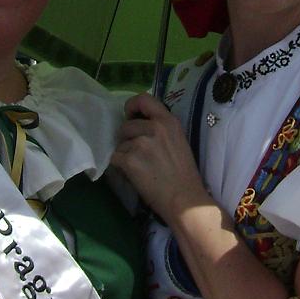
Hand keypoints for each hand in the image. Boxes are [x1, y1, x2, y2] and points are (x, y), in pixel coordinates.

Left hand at [110, 94, 212, 223]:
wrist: (184, 199)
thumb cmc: (184, 175)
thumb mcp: (179, 141)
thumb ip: (161, 129)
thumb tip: (138, 124)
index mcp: (169, 121)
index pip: (143, 98)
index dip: (131, 106)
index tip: (130, 116)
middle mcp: (155, 128)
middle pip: (126, 125)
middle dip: (127, 139)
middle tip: (139, 155)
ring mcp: (141, 143)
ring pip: (119, 143)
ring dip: (124, 154)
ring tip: (140, 168)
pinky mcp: (130, 159)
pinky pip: (115, 158)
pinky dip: (120, 167)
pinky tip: (134, 176)